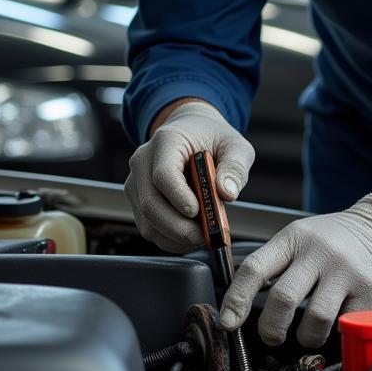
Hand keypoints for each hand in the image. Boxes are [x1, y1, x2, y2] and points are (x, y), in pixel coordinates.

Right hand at [124, 101, 254, 252]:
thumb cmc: (212, 138)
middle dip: (178, 227)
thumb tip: (227, 193)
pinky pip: (149, 228)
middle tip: (204, 236)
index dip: (179, 197)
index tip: (198, 212)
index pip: (164, 174)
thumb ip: (235, 167)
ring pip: (148, 222)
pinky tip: (191, 235)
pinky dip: (171, 239)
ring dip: (175, 237)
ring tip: (202, 235)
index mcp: (166, 141)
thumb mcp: (234, 145)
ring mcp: (136, 183)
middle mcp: (143, 162)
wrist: (191, 131)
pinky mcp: (138, 201)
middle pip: (151, 203)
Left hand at [218, 194, 371, 346]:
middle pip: (283, 299)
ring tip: (307, 333)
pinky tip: (337, 323)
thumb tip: (240, 303)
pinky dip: (337, 334)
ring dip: (305, 337)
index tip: (229, 322)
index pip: (255, 268)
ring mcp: (346, 271)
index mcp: (294, 238)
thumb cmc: (337, 238)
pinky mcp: (370, 290)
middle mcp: (318, 251)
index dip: (236, 299)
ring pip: (315, 320)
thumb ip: (275, 264)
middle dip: (270, 328)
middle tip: (272, 336)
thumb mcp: (301, 237)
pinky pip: (345, 326)